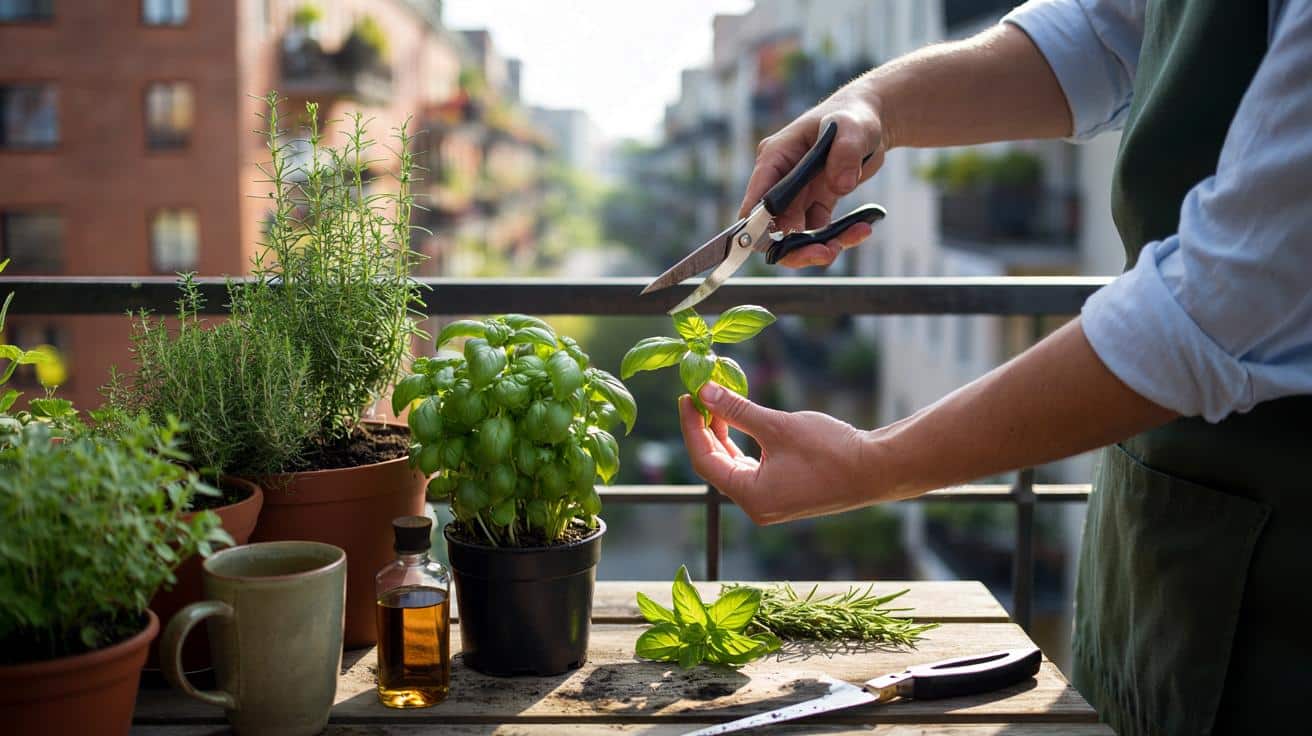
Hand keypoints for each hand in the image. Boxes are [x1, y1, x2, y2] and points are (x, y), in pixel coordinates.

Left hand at [678, 383, 879, 524]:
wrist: (877, 468)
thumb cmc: (830, 450)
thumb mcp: (777, 425)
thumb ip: (738, 410)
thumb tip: (705, 392)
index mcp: (751, 497)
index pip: (705, 461)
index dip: (692, 427)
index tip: (687, 397)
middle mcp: (757, 506)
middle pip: (717, 465)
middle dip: (706, 429)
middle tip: (699, 395)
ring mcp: (772, 502)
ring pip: (734, 466)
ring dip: (724, 435)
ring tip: (717, 402)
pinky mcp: (785, 493)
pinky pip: (753, 468)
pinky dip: (744, 444)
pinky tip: (740, 421)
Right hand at [742, 85, 885, 267]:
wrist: (870, 120)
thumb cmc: (854, 116)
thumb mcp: (853, 127)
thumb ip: (846, 152)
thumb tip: (841, 185)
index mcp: (776, 157)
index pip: (756, 197)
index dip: (758, 226)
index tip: (775, 245)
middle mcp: (780, 179)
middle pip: (772, 226)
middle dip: (796, 246)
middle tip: (825, 254)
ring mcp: (797, 194)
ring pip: (796, 235)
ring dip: (821, 245)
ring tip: (853, 237)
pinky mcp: (815, 203)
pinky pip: (819, 230)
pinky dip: (839, 237)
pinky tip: (861, 229)